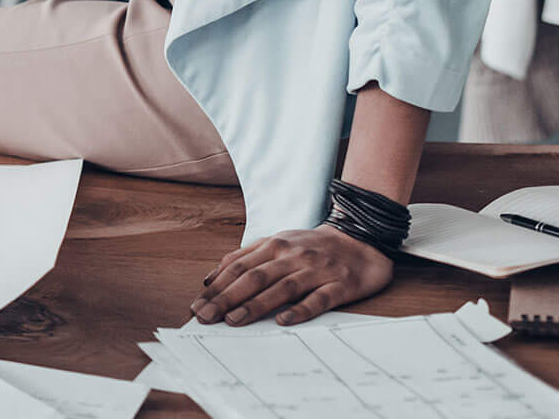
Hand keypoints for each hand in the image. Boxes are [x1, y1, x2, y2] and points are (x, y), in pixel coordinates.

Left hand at [189, 225, 392, 326]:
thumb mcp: (277, 242)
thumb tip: (212, 278)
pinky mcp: (340, 285)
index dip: (217, 286)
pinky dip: (301, 310)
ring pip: (282, 288)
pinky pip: (319, 298)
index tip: (197, 305)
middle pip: (254, 277)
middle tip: (205, 317)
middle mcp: (292, 256)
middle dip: (227, 298)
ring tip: (234, 320)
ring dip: (256, 304)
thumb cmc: (312, 246)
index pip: (239, 267)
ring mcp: (316, 270)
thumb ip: (246, 257)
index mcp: (275, 245)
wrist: (361, 238)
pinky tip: (285, 321)